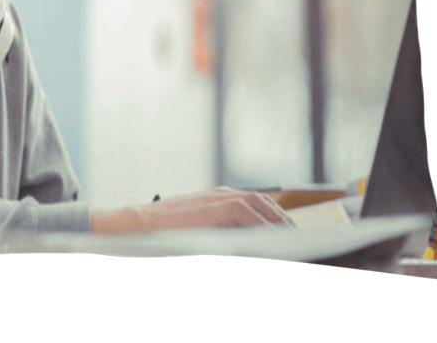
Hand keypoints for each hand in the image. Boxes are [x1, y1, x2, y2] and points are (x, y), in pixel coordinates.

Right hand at [90, 186, 294, 233]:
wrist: (139, 225)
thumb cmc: (163, 231)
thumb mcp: (196, 227)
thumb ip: (217, 229)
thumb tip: (238, 243)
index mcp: (217, 197)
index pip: (255, 203)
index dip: (273, 215)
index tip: (286, 230)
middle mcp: (222, 193)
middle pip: (262, 202)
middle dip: (281, 218)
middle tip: (297, 235)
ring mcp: (221, 198)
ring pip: (261, 206)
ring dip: (278, 221)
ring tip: (292, 238)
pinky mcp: (220, 207)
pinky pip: (251, 215)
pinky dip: (266, 225)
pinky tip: (275, 240)